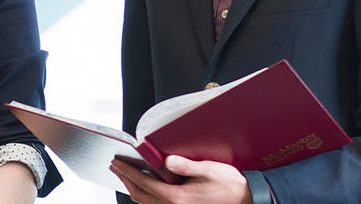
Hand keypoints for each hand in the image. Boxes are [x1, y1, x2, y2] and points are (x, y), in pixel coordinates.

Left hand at [110, 155, 251, 203]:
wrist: (245, 199)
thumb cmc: (228, 184)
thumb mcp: (208, 170)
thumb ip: (185, 166)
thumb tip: (166, 161)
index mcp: (177, 197)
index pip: (144, 183)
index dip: (128, 172)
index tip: (117, 163)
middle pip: (140, 195)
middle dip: (125, 181)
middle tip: (115, 167)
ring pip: (147, 202)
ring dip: (133, 188)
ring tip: (126, 175)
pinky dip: (145, 195)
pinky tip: (145, 186)